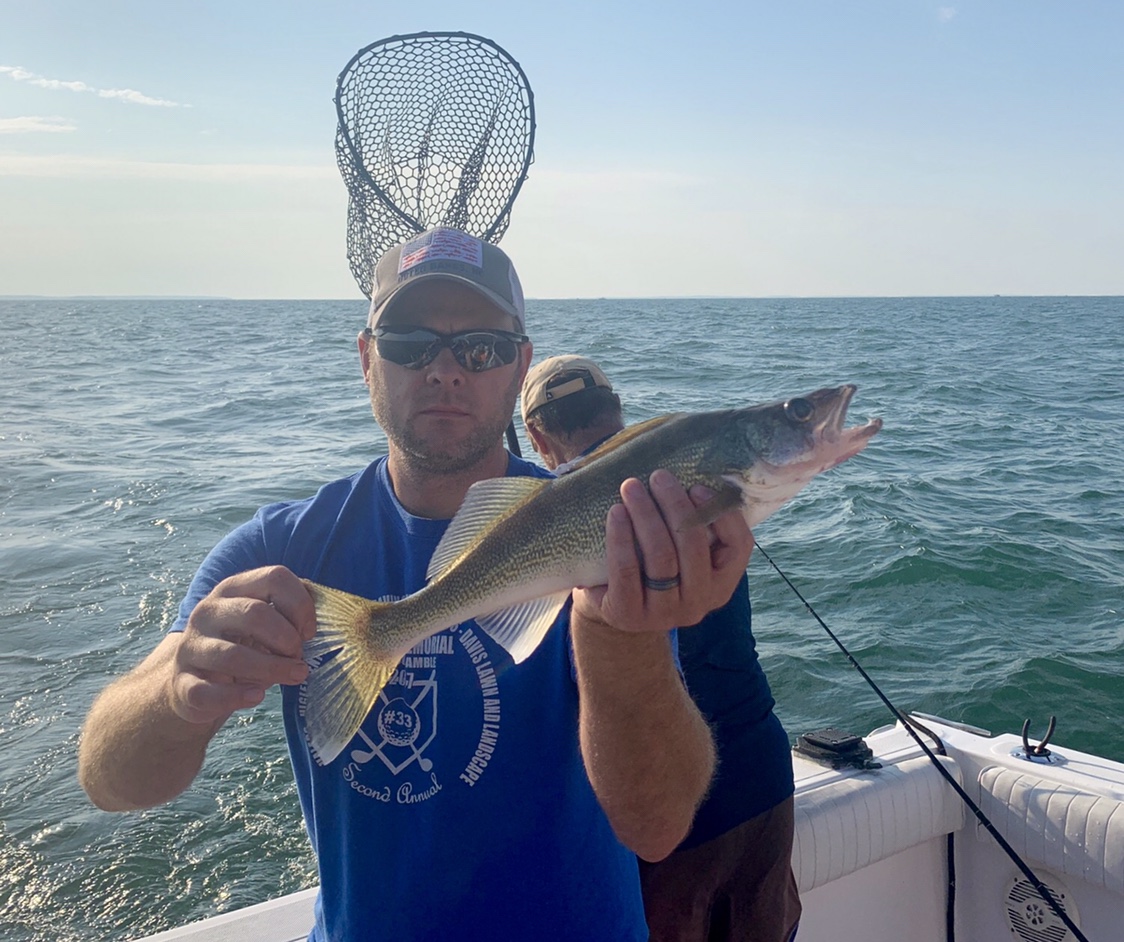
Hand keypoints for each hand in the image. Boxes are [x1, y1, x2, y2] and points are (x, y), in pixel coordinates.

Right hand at [169, 566, 315, 724]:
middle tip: (300, 657)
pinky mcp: (182, 683)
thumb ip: (289, 614)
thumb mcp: (264, 623)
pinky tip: (257, 696)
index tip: (309, 632)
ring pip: (232, 656)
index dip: (300, 604)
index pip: (274, 577)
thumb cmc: (242, 646)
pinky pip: (207, 691)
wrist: (194, 681)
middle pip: (254, 614)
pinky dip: (237, 696)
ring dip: (271, 669)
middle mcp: (208, 611)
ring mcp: (191, 647)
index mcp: (233, 589)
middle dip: (287, 638)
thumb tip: (320, 621)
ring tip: (295, 676)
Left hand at [572, 469, 753, 633]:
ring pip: (661, 556)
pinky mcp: (629, 614)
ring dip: (646, 514)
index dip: (722, 513)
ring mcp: (664, 613)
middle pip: (694, 546)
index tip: (697, 486)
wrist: (614, 606)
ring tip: (631, 486)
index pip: (739, 546)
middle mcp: (699, 603)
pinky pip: (627, 570)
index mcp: (721, 584)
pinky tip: (616, 512)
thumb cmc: (653, 566)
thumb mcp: (683, 552)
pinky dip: (621, 536)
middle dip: (676, 504)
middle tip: (659, 476)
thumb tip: (704, 472)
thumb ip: (697, 525)